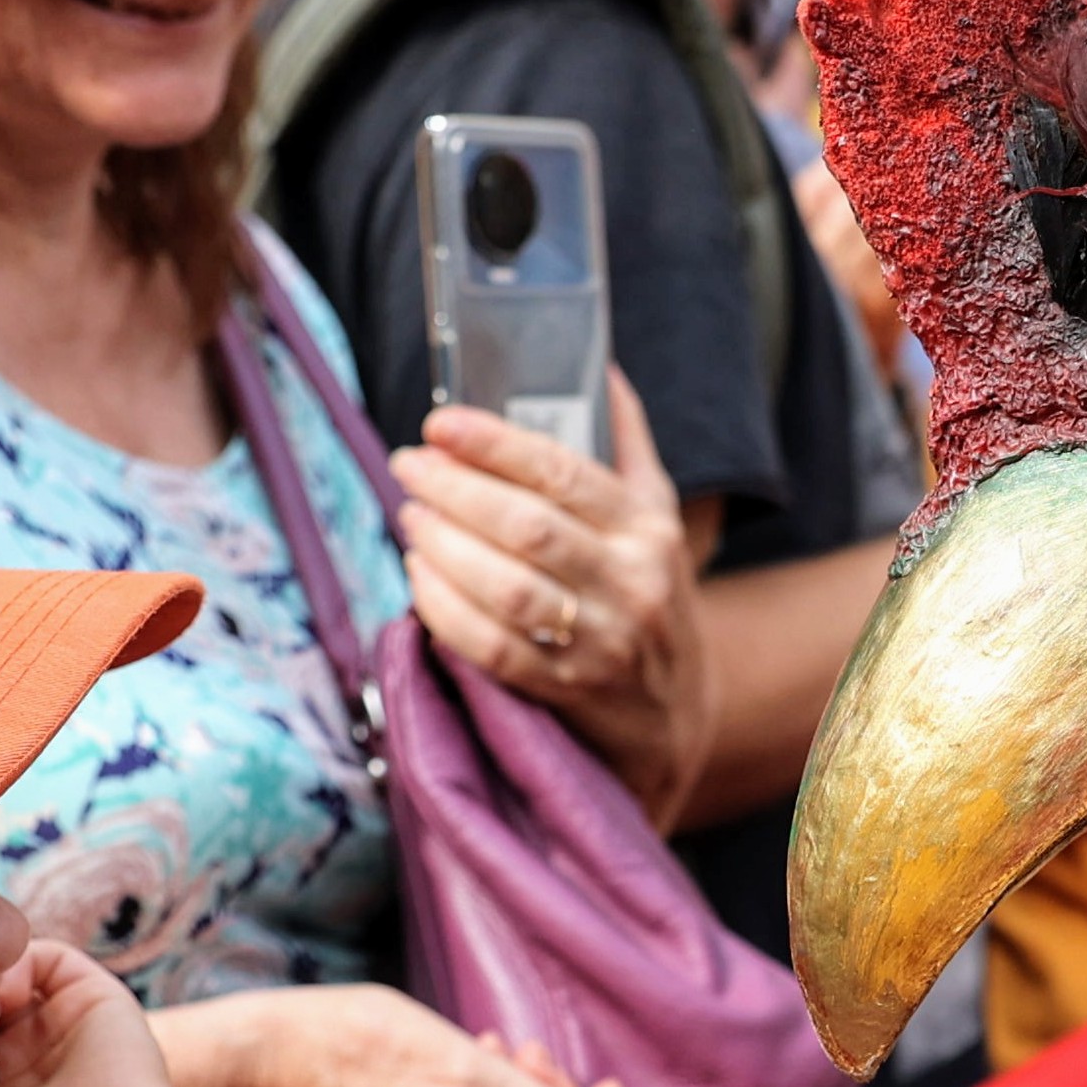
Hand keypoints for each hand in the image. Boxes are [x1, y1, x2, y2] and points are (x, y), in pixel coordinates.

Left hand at [399, 376, 714, 823]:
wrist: (677, 717)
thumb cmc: (652, 600)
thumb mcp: (657, 520)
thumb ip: (627, 447)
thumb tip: (602, 368)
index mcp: (649, 529)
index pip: (564, 473)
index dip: (495, 444)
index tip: (439, 424)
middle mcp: (633, 583)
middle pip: (529, 527)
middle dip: (456, 490)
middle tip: (409, 467)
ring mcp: (603, 642)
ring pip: (509, 589)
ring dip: (445, 547)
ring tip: (410, 518)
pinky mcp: (569, 691)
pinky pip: (495, 649)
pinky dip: (446, 611)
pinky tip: (420, 577)